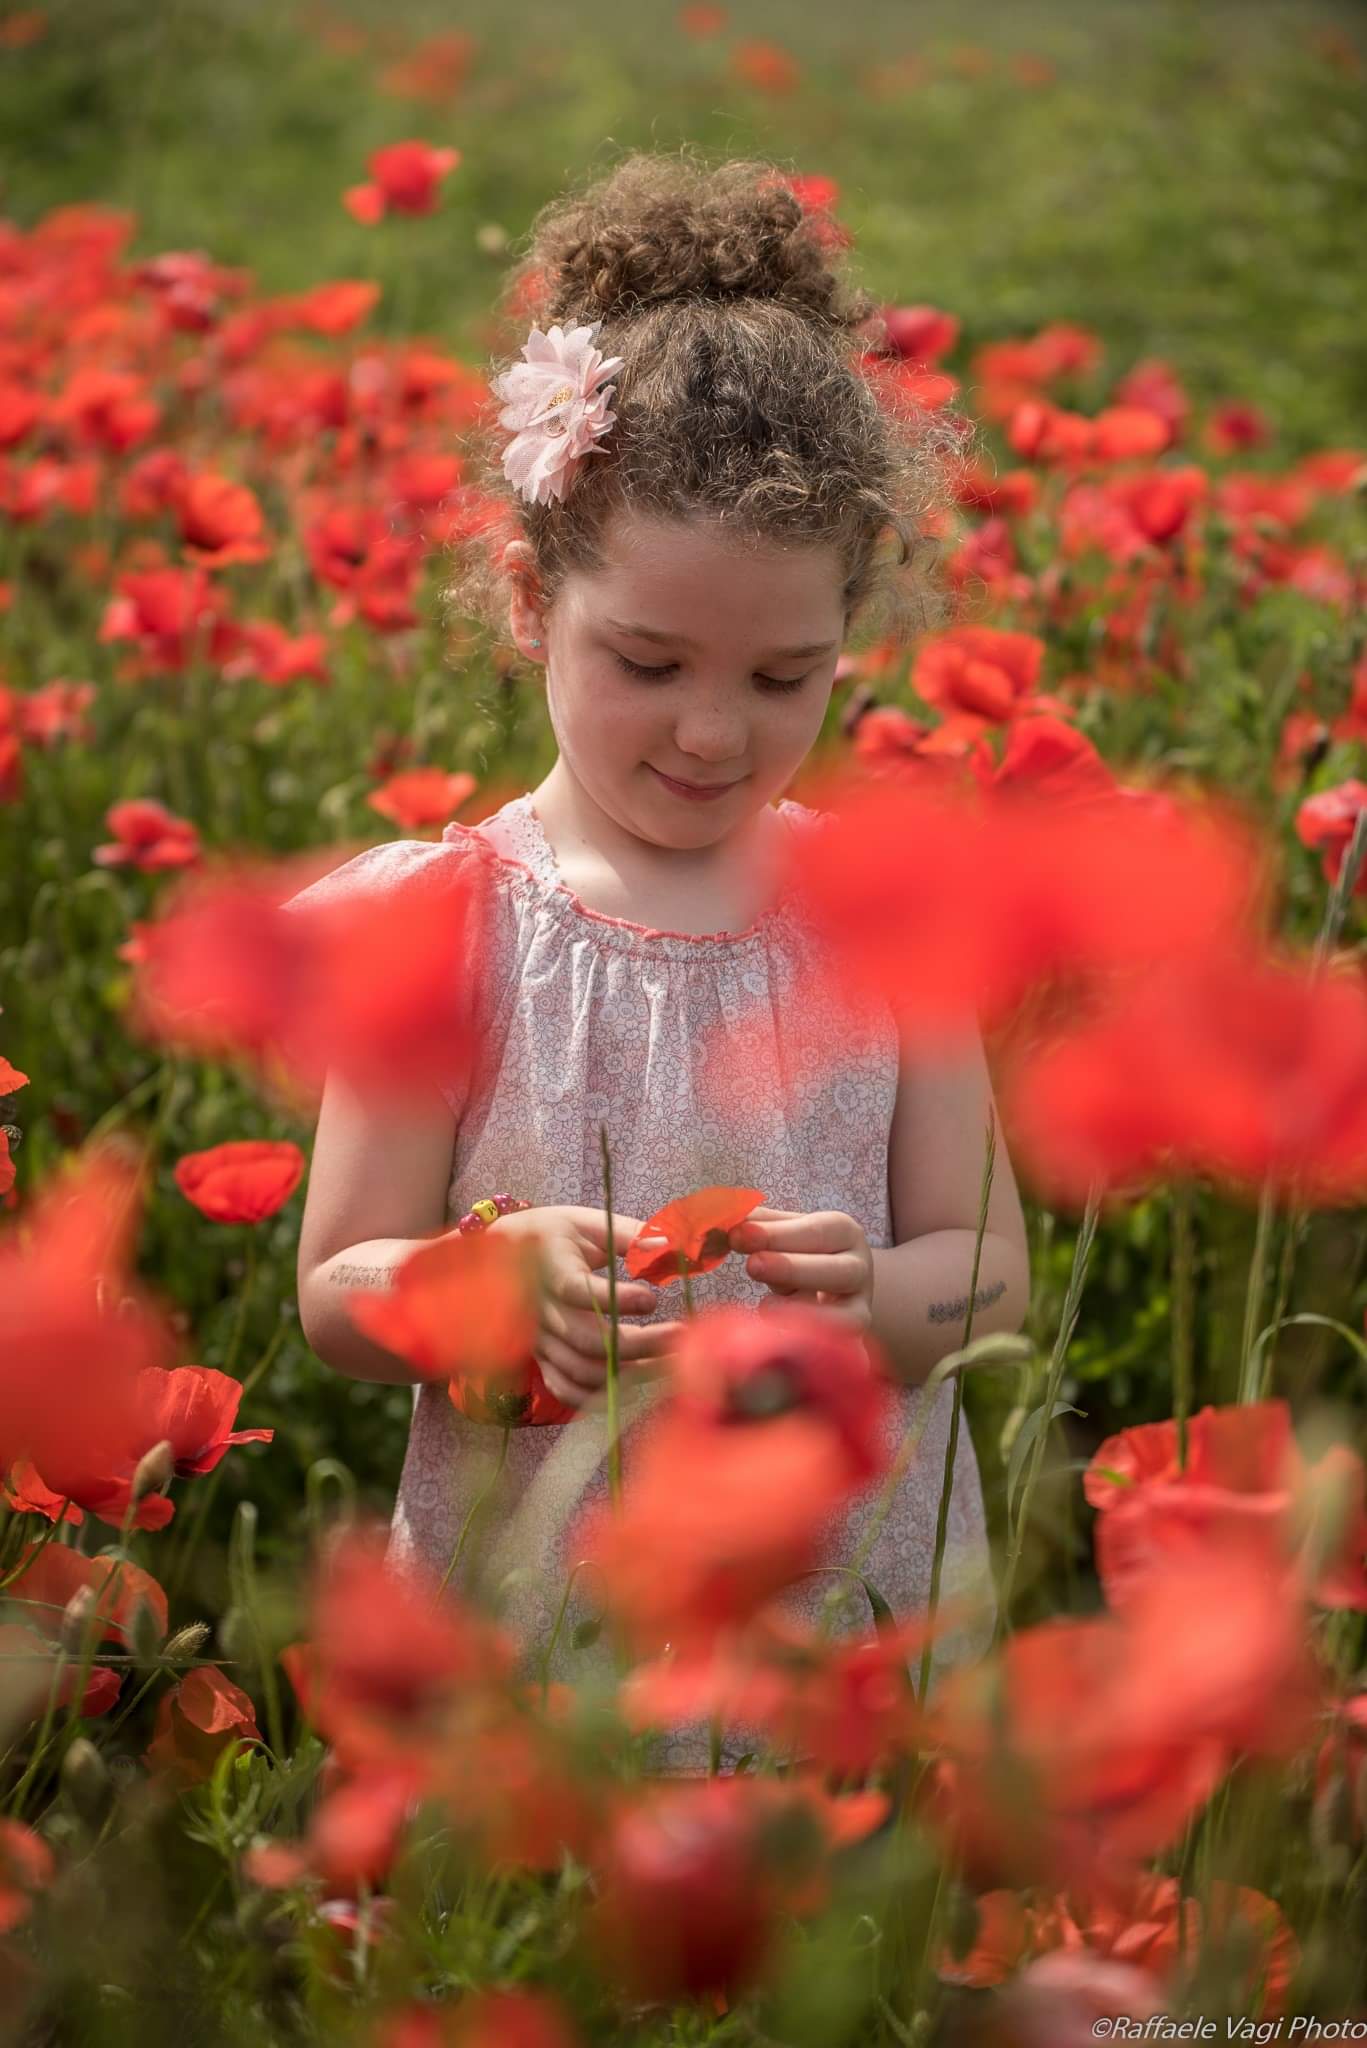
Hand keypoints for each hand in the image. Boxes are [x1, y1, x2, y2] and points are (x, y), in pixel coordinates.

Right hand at [491, 1205, 684, 1408]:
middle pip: (586, 1340)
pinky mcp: (541, 1358)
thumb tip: (670, 1247)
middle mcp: (540, 1310)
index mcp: (551, 1269)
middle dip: (639, 1344)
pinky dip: (598, 1397)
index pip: (577, 1291)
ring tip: (667, 1362)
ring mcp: (539, 1339)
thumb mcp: (590, 1224)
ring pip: (580, 1370)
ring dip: (628, 1373)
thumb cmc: (556, 1235)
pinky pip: (565, 1388)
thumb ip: (631, 1236)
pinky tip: (632, 1388)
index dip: (615, 1300)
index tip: (652, 1299)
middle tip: (680, 1337)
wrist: (504, 1253)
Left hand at [727, 1206, 874, 1332]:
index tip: (739, 1235)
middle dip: (792, 1268)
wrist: (834, 1286)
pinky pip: (836, 1343)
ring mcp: (859, 1306)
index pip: (815, 1231)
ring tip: (766, 1307)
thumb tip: (725, 1221)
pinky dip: (810, 1339)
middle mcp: (859, 1268)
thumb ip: (760, 1225)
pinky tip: (778, 1333)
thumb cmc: (802, 1254)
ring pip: (845, 1314)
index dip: (777, 1234)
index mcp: (842, 1231)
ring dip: (804, 1312)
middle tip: (752, 1266)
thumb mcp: (785, 1233)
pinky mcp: (850, 1337)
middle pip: (835, 1271)